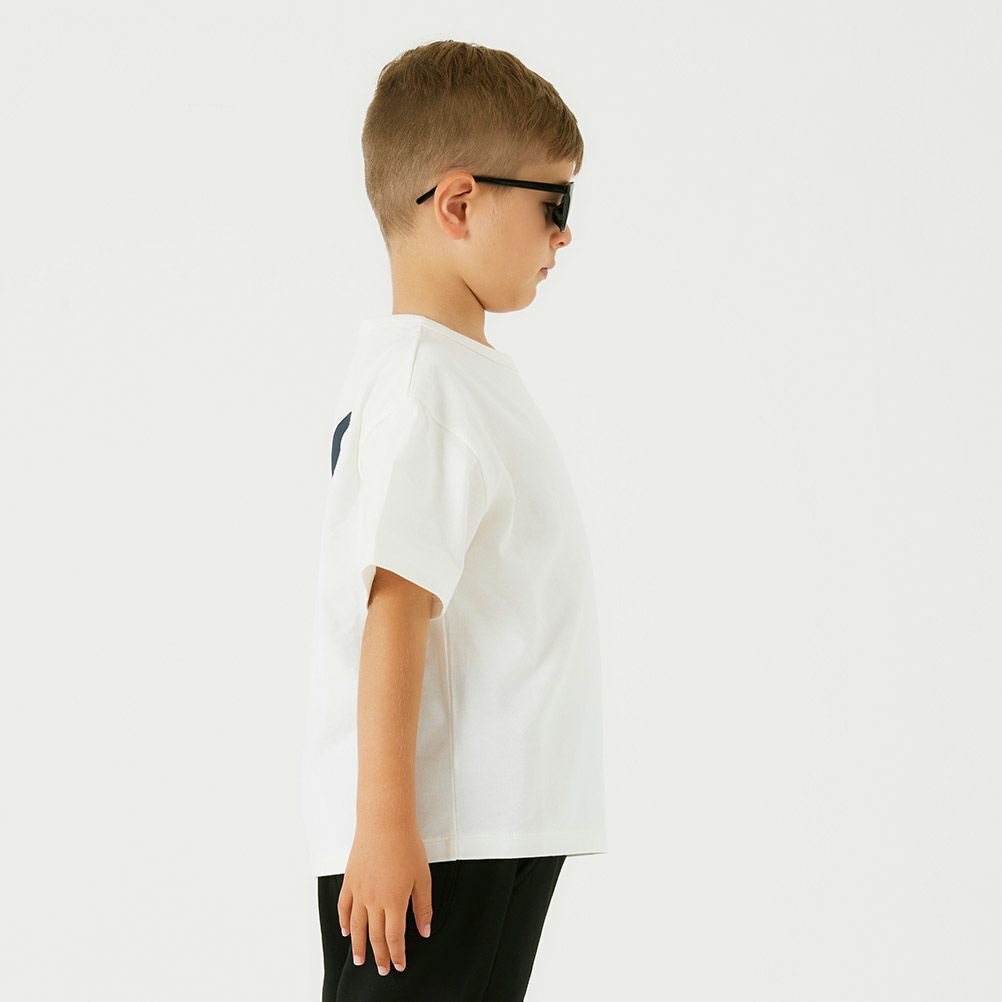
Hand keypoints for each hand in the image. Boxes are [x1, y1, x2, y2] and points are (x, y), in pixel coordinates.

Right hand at [338, 822, 433, 975]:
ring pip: (357, 927)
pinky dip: (344, 922)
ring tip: (360, 961)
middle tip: (382, 970)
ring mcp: (359, 892)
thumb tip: (424, 931)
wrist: (385, 822)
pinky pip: (343, 907)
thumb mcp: (423, 877)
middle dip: (379, 956)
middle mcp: (373, 901)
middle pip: (375, 936)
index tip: (399, 966)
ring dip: (359, 946)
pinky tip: (346, 932)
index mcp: (394, 901)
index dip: (397, 954)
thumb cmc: (407, 846)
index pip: (394, 937)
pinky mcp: (350, 880)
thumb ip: (423, 907)